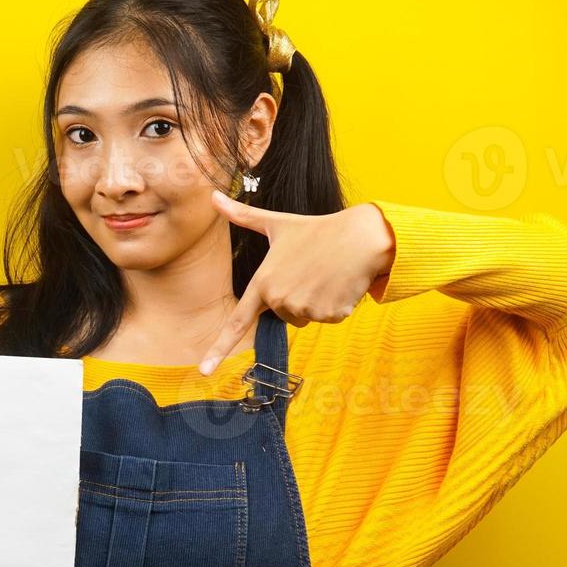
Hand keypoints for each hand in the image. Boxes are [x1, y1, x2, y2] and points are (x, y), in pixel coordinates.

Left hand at [199, 191, 394, 374]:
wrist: (362, 236)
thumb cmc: (317, 229)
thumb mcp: (277, 222)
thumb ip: (242, 216)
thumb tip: (212, 195)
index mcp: (264, 283)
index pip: (237, 322)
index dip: (218, 349)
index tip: (205, 371)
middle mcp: (282, 300)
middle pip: (284, 315)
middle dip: (297, 298)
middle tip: (310, 272)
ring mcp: (307, 309)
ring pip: (307, 318)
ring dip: (317, 301)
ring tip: (326, 275)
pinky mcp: (331, 315)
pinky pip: (329, 318)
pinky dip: (336, 304)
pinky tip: (340, 283)